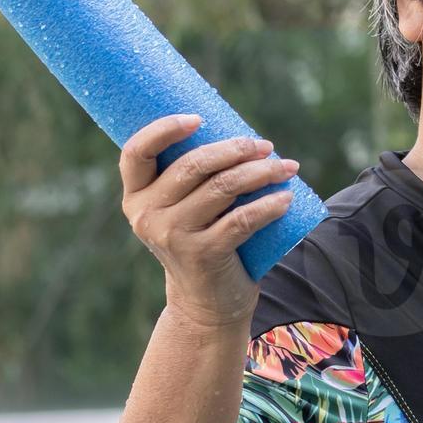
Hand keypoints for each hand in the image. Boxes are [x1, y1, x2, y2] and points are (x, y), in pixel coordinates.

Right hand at [118, 113, 302, 329]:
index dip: (164, 129)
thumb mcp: (181, 210)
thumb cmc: (200, 241)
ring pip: (223, 188)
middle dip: (235, 149)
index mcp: (136, 196)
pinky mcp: (204, 255)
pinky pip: (243, 220)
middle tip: (265, 146)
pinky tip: (286, 197)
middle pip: (193, 165)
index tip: (198, 118)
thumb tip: (238, 133)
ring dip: (261, 172)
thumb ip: (192, 178)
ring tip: (286, 167)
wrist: (206, 304)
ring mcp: (173, 236)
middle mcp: (147, 215)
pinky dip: (269, 205)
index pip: (136, 152)